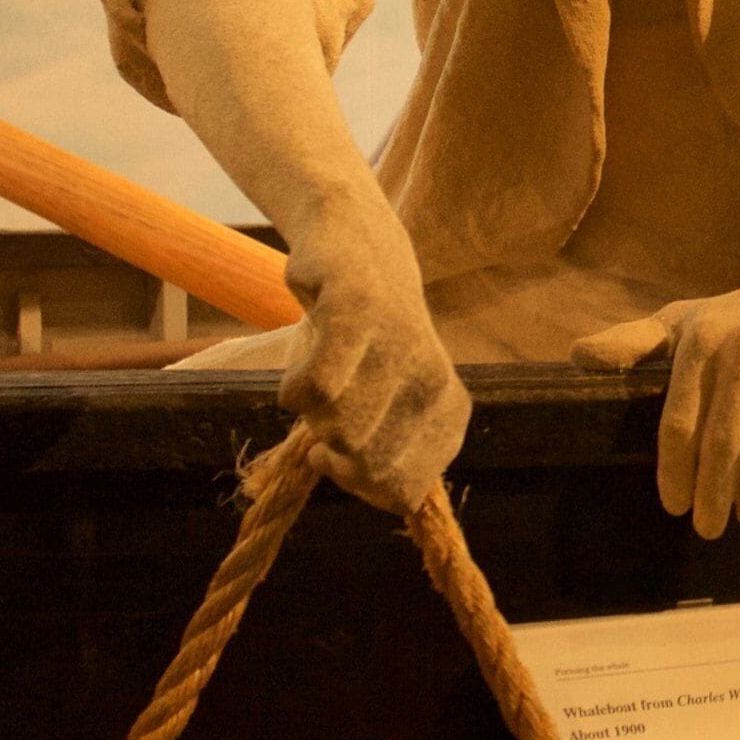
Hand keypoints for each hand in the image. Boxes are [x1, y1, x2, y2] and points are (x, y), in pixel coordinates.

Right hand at [280, 227, 472, 511]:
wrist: (355, 246)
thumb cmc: (364, 341)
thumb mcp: (385, 406)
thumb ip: (383, 459)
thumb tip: (379, 491)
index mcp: (446, 410)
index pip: (401, 493)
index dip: (358, 485)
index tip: (341, 456)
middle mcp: (431, 379)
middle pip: (364, 464)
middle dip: (331, 451)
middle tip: (328, 410)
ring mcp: (397, 343)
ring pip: (337, 427)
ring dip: (311, 413)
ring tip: (320, 378)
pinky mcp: (356, 309)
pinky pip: (315, 386)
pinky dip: (293, 388)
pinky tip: (300, 367)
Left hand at [575, 256, 739, 536]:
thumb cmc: (739, 316)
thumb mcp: (685, 321)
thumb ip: (633, 342)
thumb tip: (577, 356)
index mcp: (700, 340)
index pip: (680, 420)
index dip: (675, 470)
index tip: (675, 506)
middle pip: (724, 439)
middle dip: (715, 492)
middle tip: (709, 529)